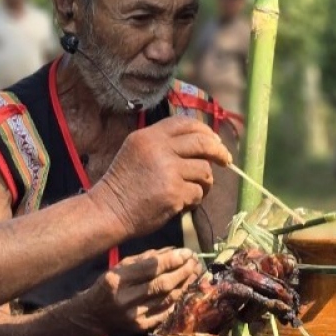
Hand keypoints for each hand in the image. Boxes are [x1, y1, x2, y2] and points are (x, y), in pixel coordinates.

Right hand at [80, 247, 204, 335]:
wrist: (91, 317)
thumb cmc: (107, 287)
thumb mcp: (120, 267)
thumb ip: (145, 259)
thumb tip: (173, 251)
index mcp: (117, 279)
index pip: (151, 268)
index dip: (172, 260)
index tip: (188, 253)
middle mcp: (126, 298)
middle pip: (162, 284)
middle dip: (183, 271)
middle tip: (196, 262)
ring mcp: (134, 314)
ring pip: (167, 298)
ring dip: (185, 285)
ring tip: (196, 273)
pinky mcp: (141, 326)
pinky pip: (166, 312)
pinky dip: (178, 300)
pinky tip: (187, 290)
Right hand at [88, 117, 230, 237]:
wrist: (109, 211)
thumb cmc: (124, 184)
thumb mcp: (137, 151)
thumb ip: (163, 143)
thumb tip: (203, 141)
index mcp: (149, 136)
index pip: (186, 123)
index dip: (205, 131)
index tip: (215, 142)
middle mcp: (159, 149)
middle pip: (202, 143)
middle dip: (219, 152)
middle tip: (226, 161)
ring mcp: (167, 171)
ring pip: (204, 170)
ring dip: (204, 182)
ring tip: (194, 190)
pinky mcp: (173, 193)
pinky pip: (197, 192)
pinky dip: (194, 199)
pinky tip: (182, 202)